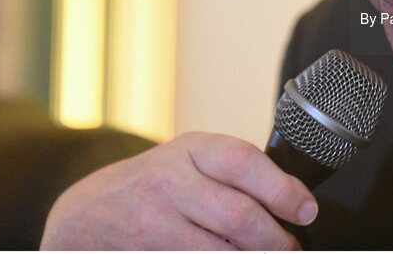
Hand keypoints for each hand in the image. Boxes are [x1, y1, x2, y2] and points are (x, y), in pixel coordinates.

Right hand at [40, 131, 316, 249]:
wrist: (85, 215)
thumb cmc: (154, 186)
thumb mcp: (189, 162)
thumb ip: (234, 174)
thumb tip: (293, 201)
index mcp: (191, 150)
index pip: (244, 163)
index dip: (282, 189)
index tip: (306, 210)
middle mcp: (170, 182)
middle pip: (238, 216)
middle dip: (275, 239)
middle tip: (291, 247)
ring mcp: (155, 224)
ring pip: (220, 251)